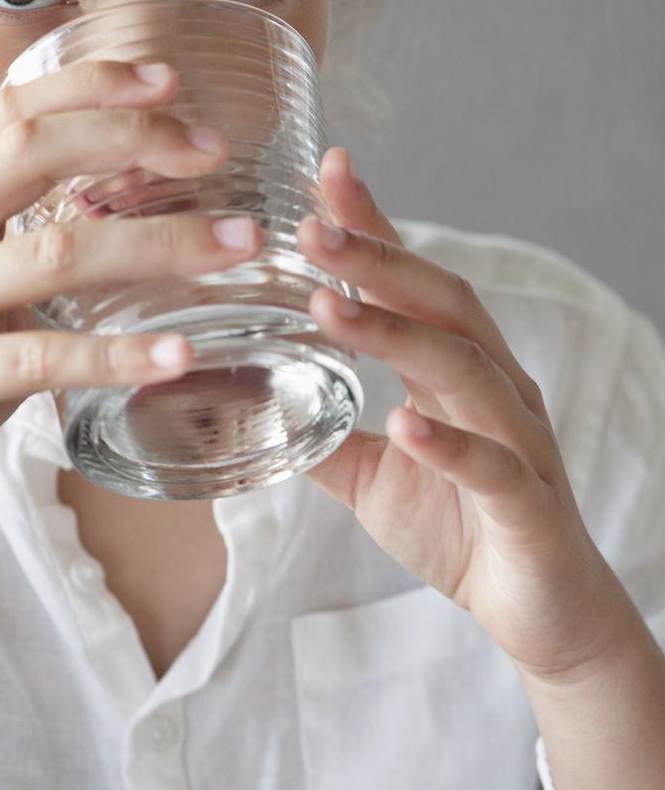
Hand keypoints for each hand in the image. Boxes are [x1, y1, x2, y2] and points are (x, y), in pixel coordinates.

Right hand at [0, 60, 262, 557]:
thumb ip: (11, 239)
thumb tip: (110, 201)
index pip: (8, 111)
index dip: (90, 84)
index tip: (170, 79)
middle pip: (31, 150)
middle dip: (132, 137)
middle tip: (216, 150)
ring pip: (54, 252)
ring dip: (159, 243)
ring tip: (239, 243)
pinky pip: (41, 359)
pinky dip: (118, 354)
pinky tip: (179, 354)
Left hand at [295, 146, 629, 681]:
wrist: (542, 618)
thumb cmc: (464, 532)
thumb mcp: (371, 478)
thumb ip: (320, 435)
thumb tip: (247, 403)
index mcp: (458, 373)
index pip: (414, 283)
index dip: (375, 226)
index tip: (326, 171)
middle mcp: (495, 389)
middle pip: (441, 304)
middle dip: (377, 259)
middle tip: (309, 225)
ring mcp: (518, 443)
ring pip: (463, 369)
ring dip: (395, 333)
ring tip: (328, 304)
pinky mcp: (530, 507)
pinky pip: (493, 466)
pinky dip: (449, 443)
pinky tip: (404, 423)